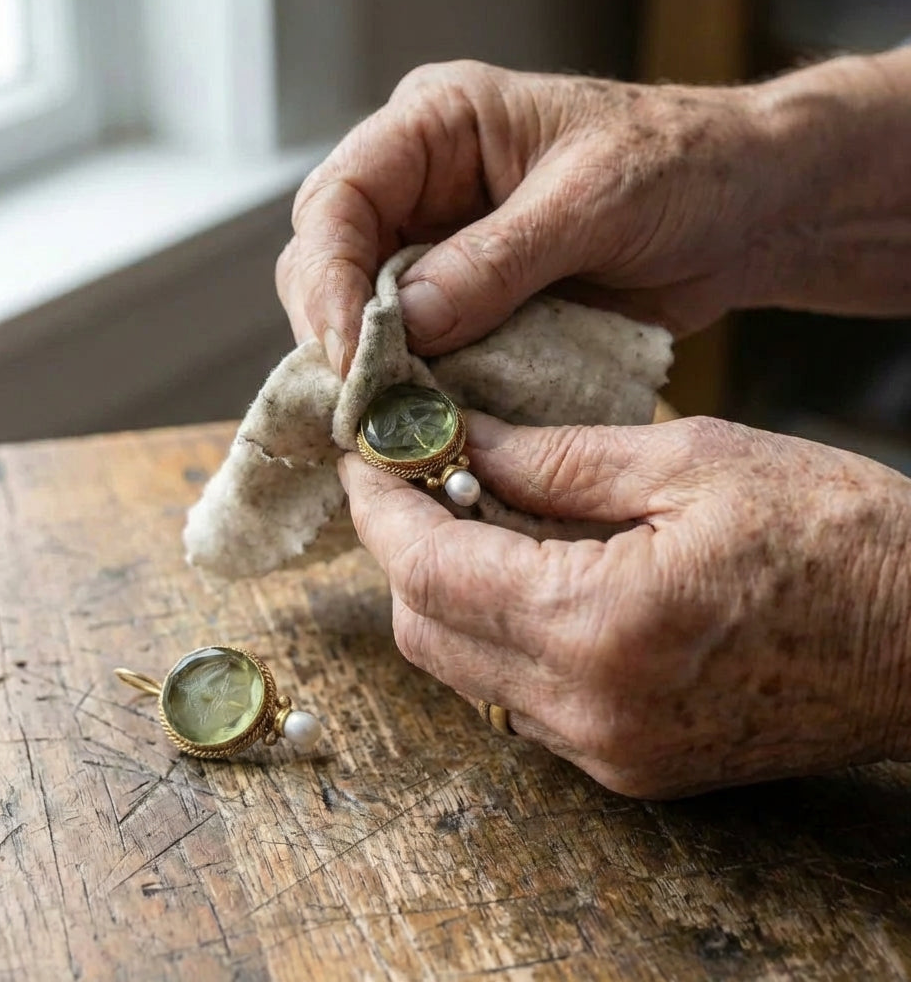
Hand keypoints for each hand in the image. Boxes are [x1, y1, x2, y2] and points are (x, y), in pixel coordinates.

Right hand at [278, 51, 910, 376]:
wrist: (745, 211)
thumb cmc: (682, 168)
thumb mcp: (592, 202)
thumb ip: (496, 261)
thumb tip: (407, 325)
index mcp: (439, 127)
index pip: (339, 198)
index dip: (328, 278)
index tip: (345, 352)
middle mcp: (423, 186)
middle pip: (332, 260)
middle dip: (338, 333)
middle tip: (363, 403)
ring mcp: (443, 250)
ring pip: (366, 315)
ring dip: (374, 370)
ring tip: (392, 421)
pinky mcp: (471, 305)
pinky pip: (420, 350)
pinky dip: (418, 387)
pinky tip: (425, 419)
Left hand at [339, 413, 910, 796]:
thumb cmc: (840, 537)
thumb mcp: (693, 462)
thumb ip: (557, 458)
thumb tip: (465, 443)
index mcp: (601, 625)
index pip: (430, 570)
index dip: (381, 508)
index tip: (367, 457)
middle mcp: (589, 709)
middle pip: (426, 630)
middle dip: (403, 548)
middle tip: (421, 476)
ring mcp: (607, 751)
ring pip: (464, 671)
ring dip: (447, 591)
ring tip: (475, 514)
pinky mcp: (630, 766)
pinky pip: (518, 698)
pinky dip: (498, 631)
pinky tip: (530, 572)